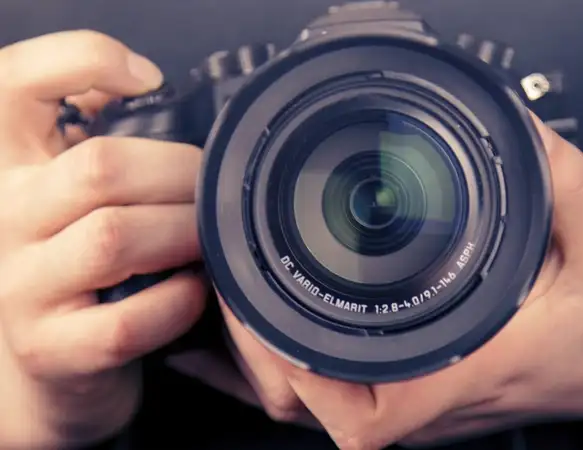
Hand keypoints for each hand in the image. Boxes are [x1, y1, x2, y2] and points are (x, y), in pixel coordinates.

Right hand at [0, 31, 207, 448]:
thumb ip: (97, 146)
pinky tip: (193, 290)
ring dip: (184, 234)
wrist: (44, 365)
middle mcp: (3, 218)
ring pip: (113, 238)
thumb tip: (157, 96)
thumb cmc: (76, 266)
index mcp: (10, 166)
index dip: (82, 60)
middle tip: (213, 188)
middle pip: (99, 167)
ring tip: (208, 238)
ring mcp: (21, 287)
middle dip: (180, 173)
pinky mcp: (51, 349)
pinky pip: (126, 320)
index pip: (15, 83)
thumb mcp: (69, 195)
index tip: (147, 79)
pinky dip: (177, 302)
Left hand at [177, 114, 582, 448]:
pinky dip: (300, 358)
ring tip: (249, 292)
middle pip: (318, 408)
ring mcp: (427, 402)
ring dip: (272, 355)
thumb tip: (513, 130)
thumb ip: (562, 183)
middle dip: (262, 351)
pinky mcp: (427, 394)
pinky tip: (281, 317)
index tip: (267, 314)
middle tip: (239, 284)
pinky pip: (342, 390)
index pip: (365, 413)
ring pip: (320, 404)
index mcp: (469, 369)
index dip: (301, 374)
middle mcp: (436, 397)